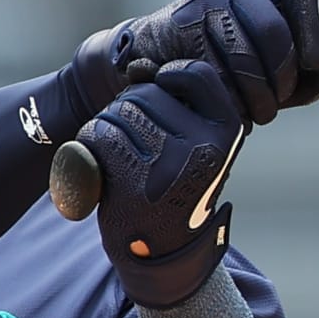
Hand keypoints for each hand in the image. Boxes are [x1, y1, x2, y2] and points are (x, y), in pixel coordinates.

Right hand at [72, 0, 318, 124]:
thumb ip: (303, 76)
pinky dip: (220, 95)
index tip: (312, 67)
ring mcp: (204, 1)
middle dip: (279, 79)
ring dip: (251, 95)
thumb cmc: (216, 68)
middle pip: (274, 32)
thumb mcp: (265, 71)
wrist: (148, 60)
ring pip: (244, 54)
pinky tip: (217, 106)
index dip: (313, 33)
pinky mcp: (178, 24)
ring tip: (248, 116)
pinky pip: (211, 67)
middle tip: (272, 108)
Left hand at [78, 59, 246, 307]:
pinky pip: (101, 135)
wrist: (162, 253)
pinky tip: (100, 166)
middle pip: (147, 94)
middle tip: (131, 142)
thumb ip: (177, 103)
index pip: (196, 74)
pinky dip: (90, 144)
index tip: (156, 97)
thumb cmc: (175, 187)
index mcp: (228, 132)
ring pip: (120, 112)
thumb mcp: (196, 143)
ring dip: (106, 126)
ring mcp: (172, 164)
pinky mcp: (137, 180)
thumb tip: (138, 64)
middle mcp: (206, 146)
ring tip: (117, 156)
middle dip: (127, 108)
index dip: (167, 77)